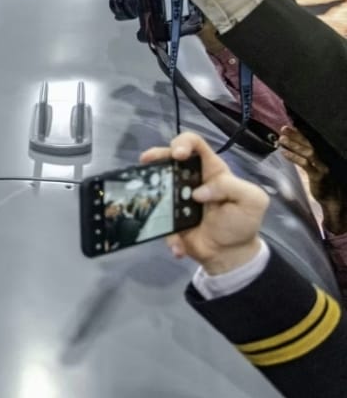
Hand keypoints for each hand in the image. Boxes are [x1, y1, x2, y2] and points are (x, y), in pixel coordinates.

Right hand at [140, 132, 268, 274]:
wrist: (230, 254)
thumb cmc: (242, 222)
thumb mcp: (252, 200)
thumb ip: (231, 187)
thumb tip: (198, 192)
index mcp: (210, 170)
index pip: (195, 145)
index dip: (184, 142)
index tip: (177, 154)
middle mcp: (189, 180)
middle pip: (168, 159)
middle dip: (156, 156)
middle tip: (147, 162)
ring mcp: (175, 199)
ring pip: (156, 185)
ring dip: (148, 188)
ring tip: (146, 198)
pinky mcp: (167, 219)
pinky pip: (158, 220)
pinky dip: (168, 236)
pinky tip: (178, 246)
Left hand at [280, 125, 345, 233]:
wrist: (332, 199)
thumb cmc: (322, 183)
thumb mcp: (314, 168)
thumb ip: (306, 159)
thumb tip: (290, 149)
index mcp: (324, 155)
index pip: (313, 141)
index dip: (302, 133)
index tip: (291, 125)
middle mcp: (325, 158)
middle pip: (310, 143)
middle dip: (297, 135)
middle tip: (283, 128)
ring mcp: (322, 166)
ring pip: (307, 152)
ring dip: (294, 144)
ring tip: (281, 139)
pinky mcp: (318, 175)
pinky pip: (305, 164)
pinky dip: (294, 157)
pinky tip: (283, 153)